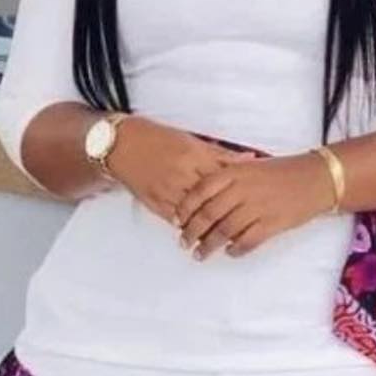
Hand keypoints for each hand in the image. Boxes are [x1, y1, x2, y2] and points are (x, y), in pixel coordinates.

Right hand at [105, 116, 253, 223]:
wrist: (121, 144)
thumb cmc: (156, 138)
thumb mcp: (191, 140)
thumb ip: (220, 153)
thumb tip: (249, 158)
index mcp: (194, 155)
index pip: (225, 177)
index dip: (241, 191)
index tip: (254, 202)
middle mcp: (182, 174)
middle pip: (212, 200)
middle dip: (228, 214)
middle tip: (245, 224)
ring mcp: (167, 190)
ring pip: (195, 215)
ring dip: (209, 227)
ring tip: (225, 236)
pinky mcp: (154, 202)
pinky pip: (175, 219)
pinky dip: (188, 227)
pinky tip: (199, 234)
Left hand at [175, 152, 337, 258]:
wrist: (315, 178)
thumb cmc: (282, 171)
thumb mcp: (250, 165)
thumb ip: (226, 175)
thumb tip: (200, 192)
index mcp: (235, 172)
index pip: (200, 192)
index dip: (185, 209)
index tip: (176, 220)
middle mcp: (243, 189)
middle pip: (208, 215)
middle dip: (191, 232)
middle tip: (184, 242)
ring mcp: (257, 208)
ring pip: (224, 231)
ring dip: (208, 245)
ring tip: (200, 254)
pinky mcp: (272, 224)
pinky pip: (247, 241)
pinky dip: (235, 249)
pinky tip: (229, 253)